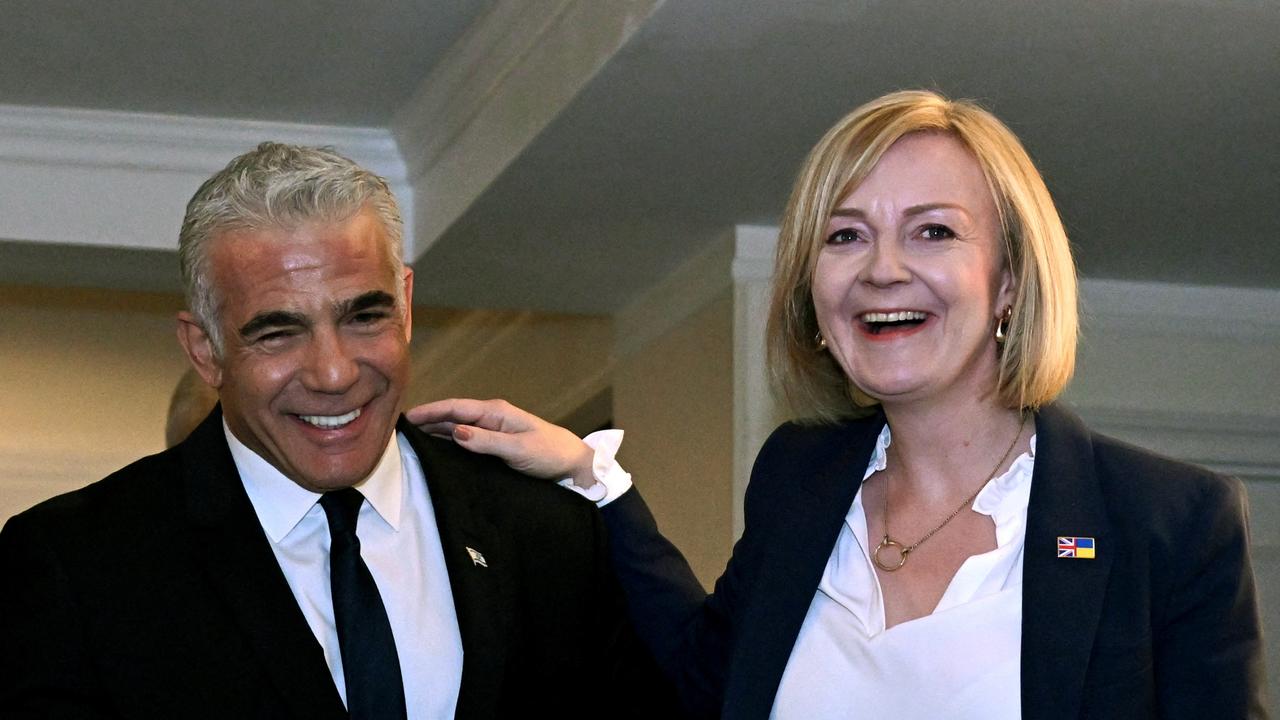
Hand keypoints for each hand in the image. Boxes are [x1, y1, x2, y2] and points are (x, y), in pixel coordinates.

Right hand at [406, 398, 596, 488]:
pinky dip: (447, 441)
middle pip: (451, 416)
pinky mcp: (494, 443)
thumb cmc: (549, 453)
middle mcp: (491, 417)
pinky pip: (465, 439)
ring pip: (456, 427)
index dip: (430, 411)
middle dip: (426, 420)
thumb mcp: (519, 448)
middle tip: (396, 428)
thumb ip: (487, 441)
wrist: (571, 463)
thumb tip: (455, 431)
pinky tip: (434, 448)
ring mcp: (492, 429)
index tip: (406, 417)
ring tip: (409, 438)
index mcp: (496, 412)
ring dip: (434, 431)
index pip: (456, 408)